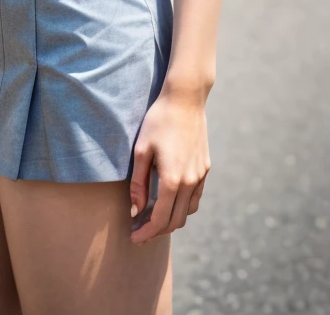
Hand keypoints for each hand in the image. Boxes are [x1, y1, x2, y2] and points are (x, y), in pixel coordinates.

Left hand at [129, 85, 210, 243]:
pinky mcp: (205, 168)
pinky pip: (195, 197)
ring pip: (187, 212)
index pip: (160, 219)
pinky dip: (183, 206)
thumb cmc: (158, 121)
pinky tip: (169, 200)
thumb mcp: (141, 150)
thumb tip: (136, 210)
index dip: (146, 232)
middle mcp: (190, 182)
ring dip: (171, 220)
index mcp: (172, 180)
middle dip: (157, 230)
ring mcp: (200, 176)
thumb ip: (138, 183)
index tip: (133, 238)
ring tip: (152, 217)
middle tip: (140, 231)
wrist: (185, 99)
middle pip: (175, 221)